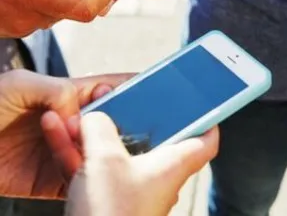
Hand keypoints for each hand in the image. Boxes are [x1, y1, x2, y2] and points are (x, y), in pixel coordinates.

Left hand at [0, 70, 131, 198]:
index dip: (132, 89)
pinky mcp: (50, 180)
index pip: (110, 89)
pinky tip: (90, 173)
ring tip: (104, 150)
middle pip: (111, 125)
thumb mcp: (20, 83)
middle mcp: (71, 124)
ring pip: (99, 155)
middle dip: (129, 125)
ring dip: (104, 155)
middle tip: (141, 128)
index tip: (154, 92)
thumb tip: (83, 108)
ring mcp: (62, 152)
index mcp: (68, 95)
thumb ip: (57, 89)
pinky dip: (86, 180)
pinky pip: (76, 181)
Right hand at [64, 112, 218, 215]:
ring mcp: (133, 190)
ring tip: (80, 115)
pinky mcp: (108, 201)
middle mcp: (158, 177)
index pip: (206, 140)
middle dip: (133, 118)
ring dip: (97, 134)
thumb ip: (99, 129)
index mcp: (174, 164)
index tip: (200, 102)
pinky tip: (62, 137)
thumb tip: (95, 118)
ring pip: (118, 153)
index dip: (207, 119)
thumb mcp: (105, 159)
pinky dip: (81, 153)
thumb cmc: (114, 215)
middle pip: (155, 140)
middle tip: (123, 99)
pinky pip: (96, 169)